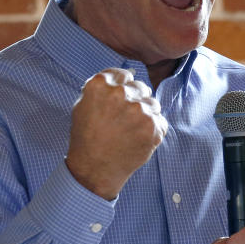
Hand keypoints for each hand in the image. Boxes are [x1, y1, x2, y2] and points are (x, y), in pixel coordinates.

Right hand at [66, 68, 166, 199]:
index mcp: (101, 85)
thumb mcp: (83, 105)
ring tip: (130, 132)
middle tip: (124, 121)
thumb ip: (104, 87)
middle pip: (141, 87)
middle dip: (136, 100)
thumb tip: (128, 75)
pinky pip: (161, 121)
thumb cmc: (87, 137)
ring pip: (153, 103)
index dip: (123, 88)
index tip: (120, 101)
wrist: (94, 169)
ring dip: (146, 115)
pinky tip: (137, 139)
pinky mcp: (153, 126)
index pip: (124, 74)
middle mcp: (121, 93)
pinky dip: (153, 130)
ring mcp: (139, 110)